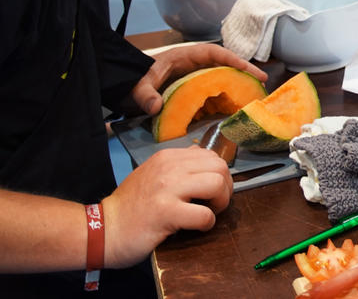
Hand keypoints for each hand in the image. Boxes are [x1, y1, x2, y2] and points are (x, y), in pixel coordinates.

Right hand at [101, 147, 232, 267]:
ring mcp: (166, 188)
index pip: (211, 156)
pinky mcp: (165, 212)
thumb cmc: (131, 206)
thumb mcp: (153, 174)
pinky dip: (208, 223)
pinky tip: (198, 227)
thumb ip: (178, 166)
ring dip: (221, 202)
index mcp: (167, 157)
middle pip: (219, 167)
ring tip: (209, 213)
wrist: (102, 230)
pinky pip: (204, 214)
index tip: (212, 191)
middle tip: (215, 204)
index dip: (219, 174)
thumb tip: (205, 160)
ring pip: (217, 184)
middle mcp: (168, 167)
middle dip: (225, 187)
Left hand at [130, 43, 267, 115]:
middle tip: (262, 83)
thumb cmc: (139, 77)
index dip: (235, 60)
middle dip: (244, 73)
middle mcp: (197, 65)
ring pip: (223, 79)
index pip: (216, 54)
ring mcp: (198, 76)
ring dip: (238, 86)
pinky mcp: (196, 88)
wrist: (132, 81)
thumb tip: (155, 107)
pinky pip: (214, 92)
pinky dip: (224, 99)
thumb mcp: (140, 84)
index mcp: (188, 56)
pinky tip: (232, 110)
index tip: (249, 70)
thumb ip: (145, 94)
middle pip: (226, 65)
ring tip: (253, 97)